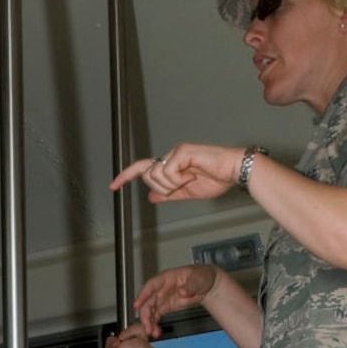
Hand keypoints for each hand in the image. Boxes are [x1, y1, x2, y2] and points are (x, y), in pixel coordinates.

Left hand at [112, 143, 240, 202]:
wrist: (233, 172)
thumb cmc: (217, 178)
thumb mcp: (187, 192)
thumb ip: (169, 193)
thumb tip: (151, 196)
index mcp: (171, 164)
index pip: (143, 169)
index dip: (126, 176)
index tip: (113, 186)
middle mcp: (171, 155)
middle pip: (148, 176)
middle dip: (163, 188)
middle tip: (182, 186)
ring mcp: (176, 152)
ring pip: (155, 175)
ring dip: (172, 184)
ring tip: (190, 179)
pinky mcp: (182, 151)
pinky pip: (168, 171)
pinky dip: (179, 179)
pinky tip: (193, 175)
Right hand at [132, 263, 217, 336]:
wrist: (208, 285)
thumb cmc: (202, 276)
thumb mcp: (198, 278)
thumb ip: (190, 286)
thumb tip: (181, 291)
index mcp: (167, 278)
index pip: (151, 286)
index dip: (143, 295)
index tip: (137, 304)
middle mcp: (162, 288)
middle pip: (148, 301)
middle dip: (145, 315)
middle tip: (147, 327)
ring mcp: (163, 298)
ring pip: (151, 310)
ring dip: (149, 322)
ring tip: (152, 332)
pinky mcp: (167, 306)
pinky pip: (157, 316)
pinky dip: (155, 324)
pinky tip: (156, 331)